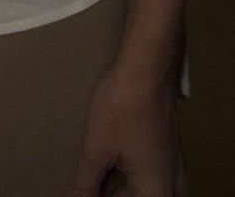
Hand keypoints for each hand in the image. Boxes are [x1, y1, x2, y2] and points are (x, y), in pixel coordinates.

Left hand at [64, 64, 186, 196]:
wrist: (147, 67)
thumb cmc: (123, 106)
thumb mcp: (96, 150)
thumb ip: (84, 185)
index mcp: (156, 194)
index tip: (79, 189)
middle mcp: (171, 187)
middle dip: (105, 192)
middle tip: (80, 185)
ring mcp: (172, 169)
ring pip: (140, 190)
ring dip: (114, 187)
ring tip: (88, 177)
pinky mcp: (167, 153)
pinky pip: (147, 178)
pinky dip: (125, 177)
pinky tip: (104, 166)